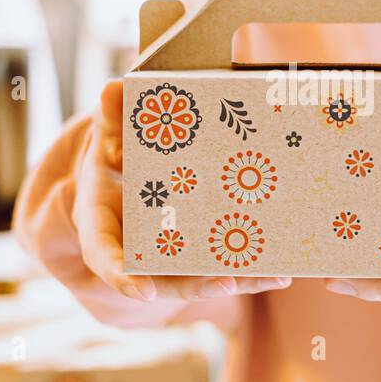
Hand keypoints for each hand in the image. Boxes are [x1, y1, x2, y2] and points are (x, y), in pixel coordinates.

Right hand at [73, 79, 292, 305]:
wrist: (122, 170)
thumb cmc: (113, 150)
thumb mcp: (108, 133)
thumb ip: (111, 116)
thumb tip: (112, 89)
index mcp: (100, 221)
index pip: (103, 255)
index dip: (120, 275)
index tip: (142, 292)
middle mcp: (133, 246)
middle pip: (162, 278)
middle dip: (196, 285)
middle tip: (227, 285)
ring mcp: (166, 253)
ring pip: (197, 278)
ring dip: (235, 280)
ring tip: (273, 277)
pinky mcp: (194, 250)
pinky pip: (217, 263)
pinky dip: (247, 268)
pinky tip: (280, 268)